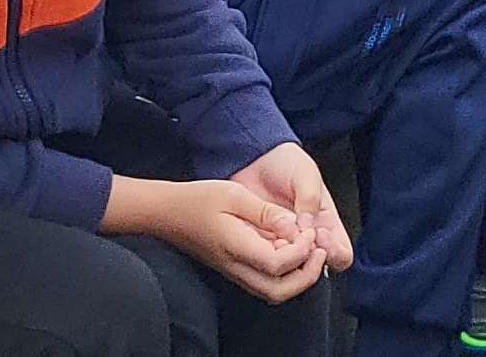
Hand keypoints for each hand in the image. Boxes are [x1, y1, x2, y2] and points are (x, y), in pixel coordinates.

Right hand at [115, 179, 322, 301]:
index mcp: (236, 247)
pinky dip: (284, 274)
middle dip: (306, 275)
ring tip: (310, 251)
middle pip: (279, 291)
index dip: (301, 251)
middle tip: (319, 250)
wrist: (167, 213)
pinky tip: (289, 249)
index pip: (278, 265)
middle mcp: (236, 267)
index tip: (310, 231)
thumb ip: (265, 212)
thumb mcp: (234, 194)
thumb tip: (294, 225)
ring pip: (273, 292)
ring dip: (297, 278)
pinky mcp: (235, 270)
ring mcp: (235, 272)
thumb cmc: (198, 199)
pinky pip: (265, 283)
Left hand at [231, 142, 354, 274]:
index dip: (334, 252)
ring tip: (277, 237)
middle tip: (296, 238)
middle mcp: (306, 241)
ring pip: (289, 270)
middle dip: (306, 259)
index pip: (341, 255)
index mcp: (326, 225)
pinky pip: (264, 262)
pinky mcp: (259, 246)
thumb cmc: (285, 164)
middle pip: (315, 269)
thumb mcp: (305, 174)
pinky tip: (260, 237)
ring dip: (285, 258)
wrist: (252, 159)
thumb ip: (310, 199)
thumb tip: (308, 228)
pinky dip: (264, 254)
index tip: (320, 234)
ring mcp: (282, 246)